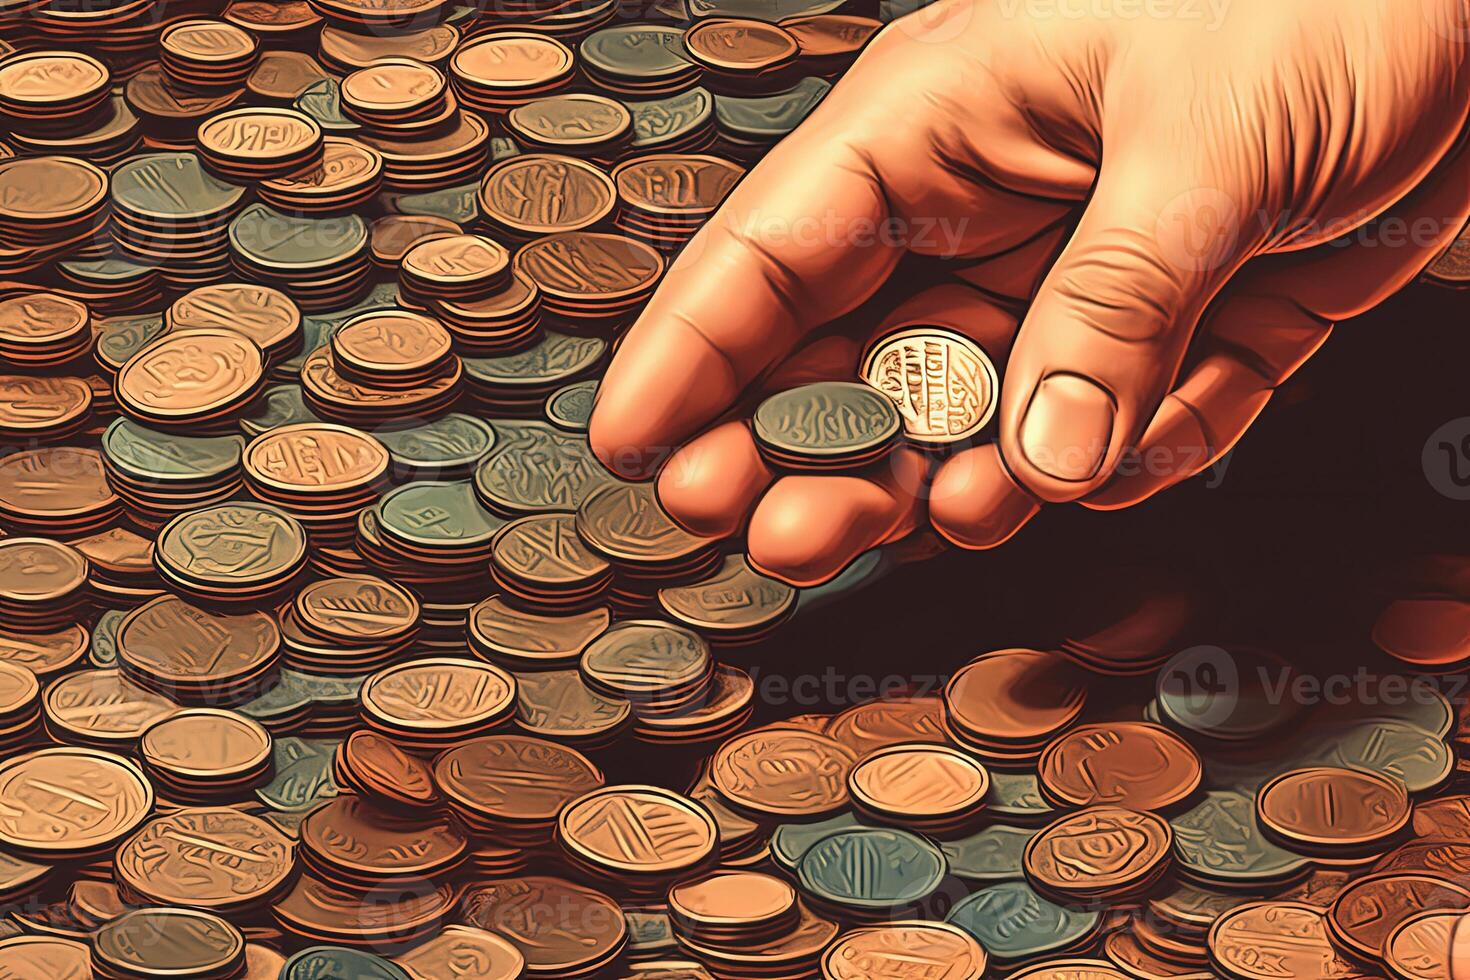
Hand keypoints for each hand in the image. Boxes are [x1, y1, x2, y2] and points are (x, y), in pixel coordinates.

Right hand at [591, 0, 1469, 585]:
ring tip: (959, 513)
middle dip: (811, 448)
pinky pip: (1110, 424)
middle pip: (847, 351)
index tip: (634, 448)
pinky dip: (1125, 453)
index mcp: (941, 120)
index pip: (772, 246)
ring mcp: (1070, 275)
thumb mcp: (1206, 136)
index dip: (691, 351)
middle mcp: (984, 206)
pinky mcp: (1164, 329)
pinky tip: (1133, 451)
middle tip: (780, 534)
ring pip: (969, 408)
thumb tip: (1036, 457)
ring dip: (958, 474)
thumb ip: (1112, 306)